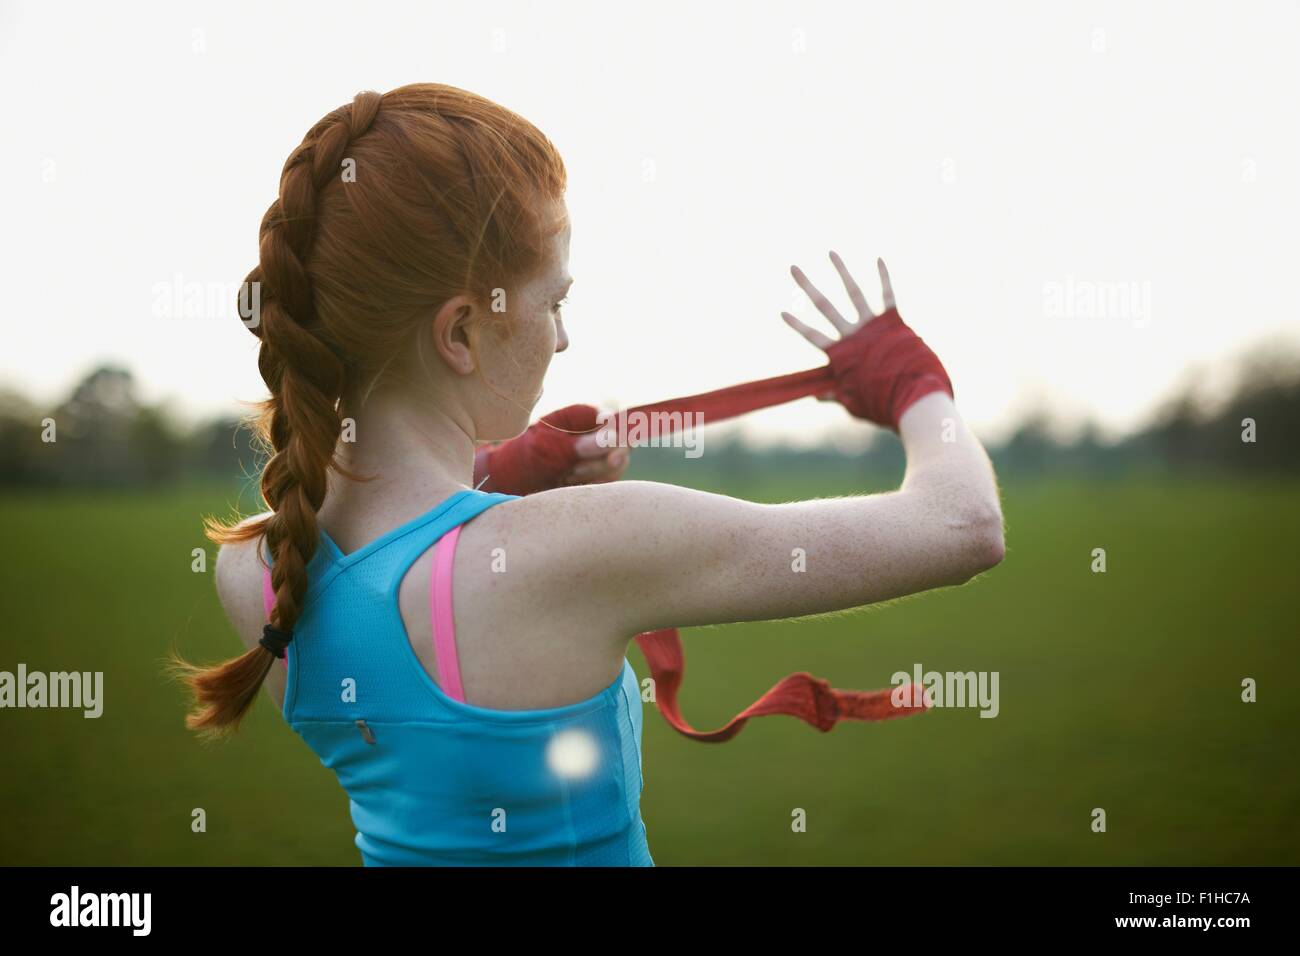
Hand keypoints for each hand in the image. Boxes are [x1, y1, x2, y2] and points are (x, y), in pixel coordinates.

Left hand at [473, 404, 630, 494]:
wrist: (511, 481)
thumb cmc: (525, 457)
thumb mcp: (547, 449)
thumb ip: (578, 445)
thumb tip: (612, 438)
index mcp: (583, 416)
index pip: (616, 422)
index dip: (616, 441)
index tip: (609, 459)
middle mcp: (595, 431)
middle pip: (621, 445)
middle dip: (600, 463)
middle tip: (574, 471)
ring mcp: (598, 453)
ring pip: (617, 465)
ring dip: (595, 476)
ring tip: (566, 478)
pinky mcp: (597, 472)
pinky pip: (609, 480)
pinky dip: (593, 486)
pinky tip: (572, 486)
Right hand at [781, 252, 950, 427]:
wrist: (911, 396)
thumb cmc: (880, 404)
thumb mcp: (852, 401)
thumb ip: (834, 395)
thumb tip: (815, 397)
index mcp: (841, 354)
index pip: (813, 335)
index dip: (797, 324)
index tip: (781, 312)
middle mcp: (853, 334)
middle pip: (825, 306)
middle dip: (807, 286)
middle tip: (793, 268)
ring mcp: (873, 325)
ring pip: (853, 292)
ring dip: (841, 270)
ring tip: (831, 252)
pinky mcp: (893, 321)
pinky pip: (887, 294)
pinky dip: (884, 276)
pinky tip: (878, 258)